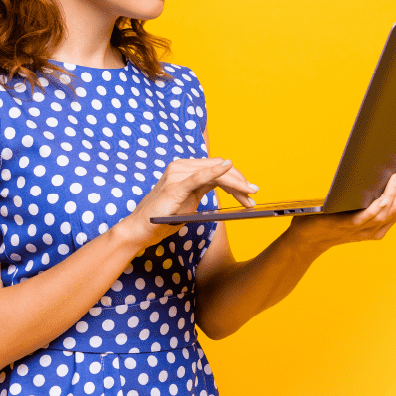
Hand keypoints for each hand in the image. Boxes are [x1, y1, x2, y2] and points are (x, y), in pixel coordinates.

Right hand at [117, 157, 257, 253]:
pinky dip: (214, 171)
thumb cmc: (165, 216)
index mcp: (186, 169)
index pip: (217, 168)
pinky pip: (198, 177)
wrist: (141, 229)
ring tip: (249, 194)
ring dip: (235, 183)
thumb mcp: (190, 200)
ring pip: (214, 173)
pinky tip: (227, 167)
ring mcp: (177, 174)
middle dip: (240, 182)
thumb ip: (205, 188)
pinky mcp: (175, 186)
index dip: (236, 178)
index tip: (250, 191)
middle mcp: (181, 167)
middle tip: (254, 194)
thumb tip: (228, 186)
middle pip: (219, 169)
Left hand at [288, 158, 395, 251]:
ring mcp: (361, 229)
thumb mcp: (361, 214)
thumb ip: (382, 209)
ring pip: (386, 213)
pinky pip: (366, 218)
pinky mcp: (346, 226)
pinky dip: (377, 208)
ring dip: (395, 193)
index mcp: (379, 226)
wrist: (307, 238)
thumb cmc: (332, 221)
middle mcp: (373, 230)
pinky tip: (384, 197)